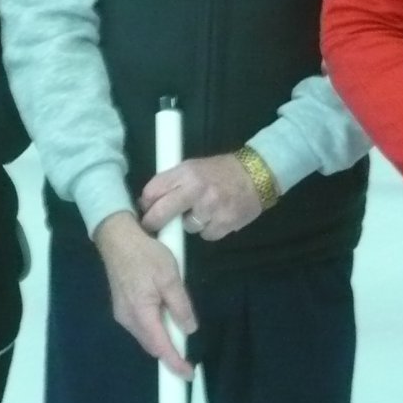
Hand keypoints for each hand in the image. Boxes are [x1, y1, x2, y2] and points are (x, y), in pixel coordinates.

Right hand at [93, 212, 196, 379]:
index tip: (188, 375)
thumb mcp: (170, 276)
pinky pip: (140, 325)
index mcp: (141, 314)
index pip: (160, 348)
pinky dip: (154, 328)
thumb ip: (181, 306)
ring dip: (162, 338)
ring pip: (146, 336)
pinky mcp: (121, 305)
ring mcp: (122, 313)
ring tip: (179, 331)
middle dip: (169, 352)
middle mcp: (128, 319)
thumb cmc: (145, 254)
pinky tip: (164, 317)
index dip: (175, 363)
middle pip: (152, 345)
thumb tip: (189, 330)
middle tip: (189, 354)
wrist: (117, 237)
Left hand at [137, 154, 263, 241]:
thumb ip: (172, 182)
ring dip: (190, 223)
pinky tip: (216, 217)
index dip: (146, 203)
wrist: (257, 174)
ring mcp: (211, 208)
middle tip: (152, 226)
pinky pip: (206, 235)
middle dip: (153, 222)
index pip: (153, 191)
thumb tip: (148, 202)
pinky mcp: (224, 223)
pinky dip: (209, 229)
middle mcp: (196, 190)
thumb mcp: (193, 167)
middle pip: (161, 212)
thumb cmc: (220, 171)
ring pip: (186, 227)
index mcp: (186, 172)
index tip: (145, 210)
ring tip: (203, 211)